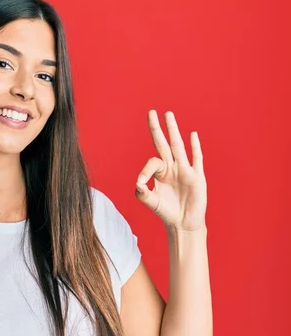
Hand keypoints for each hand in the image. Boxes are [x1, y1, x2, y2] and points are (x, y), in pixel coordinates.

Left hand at [135, 110, 206, 232]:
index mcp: (160, 172)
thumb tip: (138, 183)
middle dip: (157, 128)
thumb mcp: (151, 202)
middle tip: (151, 112)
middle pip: (163, 143)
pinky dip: (195, 147)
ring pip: (178, 146)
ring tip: (168, 114)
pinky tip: (192, 135)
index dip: (145, 170)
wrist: (183, 223)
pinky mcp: (197, 177)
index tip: (142, 183)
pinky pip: (196, 159)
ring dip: (173, 130)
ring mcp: (185, 170)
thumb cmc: (166, 212)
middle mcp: (171, 167)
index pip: (152, 161)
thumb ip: (143, 193)